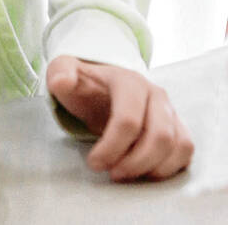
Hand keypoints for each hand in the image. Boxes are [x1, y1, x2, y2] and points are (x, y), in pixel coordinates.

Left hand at [46, 56, 193, 181]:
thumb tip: (61, 82)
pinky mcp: (177, 126)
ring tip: (126, 174)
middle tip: (112, 174)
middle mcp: (155, 93)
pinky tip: (143, 172)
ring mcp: (169, 110)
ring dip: (153, 168)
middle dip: (135, 163)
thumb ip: (60, 74)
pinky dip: (169, 167)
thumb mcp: (65, 72)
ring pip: (177, 145)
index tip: (93, 163)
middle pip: (159, 136)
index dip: (112, 147)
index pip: (128, 120)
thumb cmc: (84, 84)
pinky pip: (185, 151)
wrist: (102, 85)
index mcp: (128, 80)